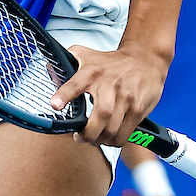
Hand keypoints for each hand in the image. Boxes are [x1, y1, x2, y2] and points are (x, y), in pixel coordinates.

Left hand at [50, 42, 167, 147]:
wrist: (144, 59)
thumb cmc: (111, 61)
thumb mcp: (87, 54)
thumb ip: (68, 60)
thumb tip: (50, 69)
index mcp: (91, 72)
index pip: (76, 83)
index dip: (64, 94)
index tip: (54, 105)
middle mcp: (109, 84)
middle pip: (100, 114)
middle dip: (88, 133)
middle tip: (81, 138)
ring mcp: (126, 97)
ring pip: (112, 128)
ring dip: (101, 140)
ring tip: (95, 139)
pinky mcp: (138, 108)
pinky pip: (125, 132)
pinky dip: (115, 141)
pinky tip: (110, 138)